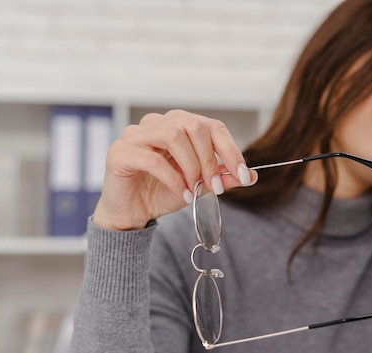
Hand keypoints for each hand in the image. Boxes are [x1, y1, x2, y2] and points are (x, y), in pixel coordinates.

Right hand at [93, 110, 256, 230]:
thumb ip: (222, 177)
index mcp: (179, 124)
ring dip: (191, 166)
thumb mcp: (199, 185)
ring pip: (173, 136)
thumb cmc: (164, 192)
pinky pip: (152, 158)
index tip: (243, 175)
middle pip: (194, 127)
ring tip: (194, 189)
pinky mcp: (120, 151)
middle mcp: (157, 122)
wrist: (133, 212)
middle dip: (210, 159)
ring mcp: (136, 134)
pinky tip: (181, 193)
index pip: (212, 126)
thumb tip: (252, 176)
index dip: (231, 150)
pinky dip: (172, 178)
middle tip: (214, 186)